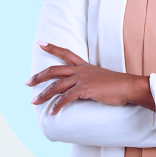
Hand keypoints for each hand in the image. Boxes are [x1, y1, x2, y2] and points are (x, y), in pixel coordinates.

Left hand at [26, 42, 152, 114]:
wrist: (128, 87)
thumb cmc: (117, 85)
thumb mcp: (101, 78)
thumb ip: (89, 80)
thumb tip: (81, 88)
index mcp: (84, 66)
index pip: (66, 53)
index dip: (52, 48)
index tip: (41, 43)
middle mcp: (81, 70)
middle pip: (54, 70)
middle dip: (39, 76)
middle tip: (27, 82)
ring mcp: (82, 79)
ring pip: (56, 85)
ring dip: (43, 95)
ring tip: (34, 102)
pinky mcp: (85, 90)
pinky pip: (66, 98)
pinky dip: (57, 106)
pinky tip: (52, 112)